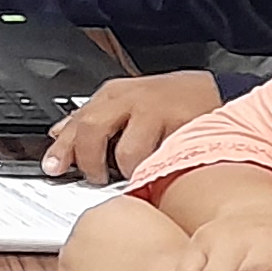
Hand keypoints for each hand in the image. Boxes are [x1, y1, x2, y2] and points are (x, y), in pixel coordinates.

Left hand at [44, 71, 224, 183]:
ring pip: (127, 152)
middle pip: (92, 130)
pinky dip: (154, 170)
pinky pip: (160, 159)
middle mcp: (131, 99)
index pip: (78, 120)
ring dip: (126, 172)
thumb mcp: (126, 102)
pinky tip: (156, 171)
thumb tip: (58, 134)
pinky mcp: (183, 126)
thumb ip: (93, 118)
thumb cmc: (170, 102)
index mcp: (113, 95)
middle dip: (88, 161)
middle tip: (94, 177)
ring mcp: (157, 112)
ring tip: (134, 175)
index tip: (53, 168)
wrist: (218, 92)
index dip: (62, 148)